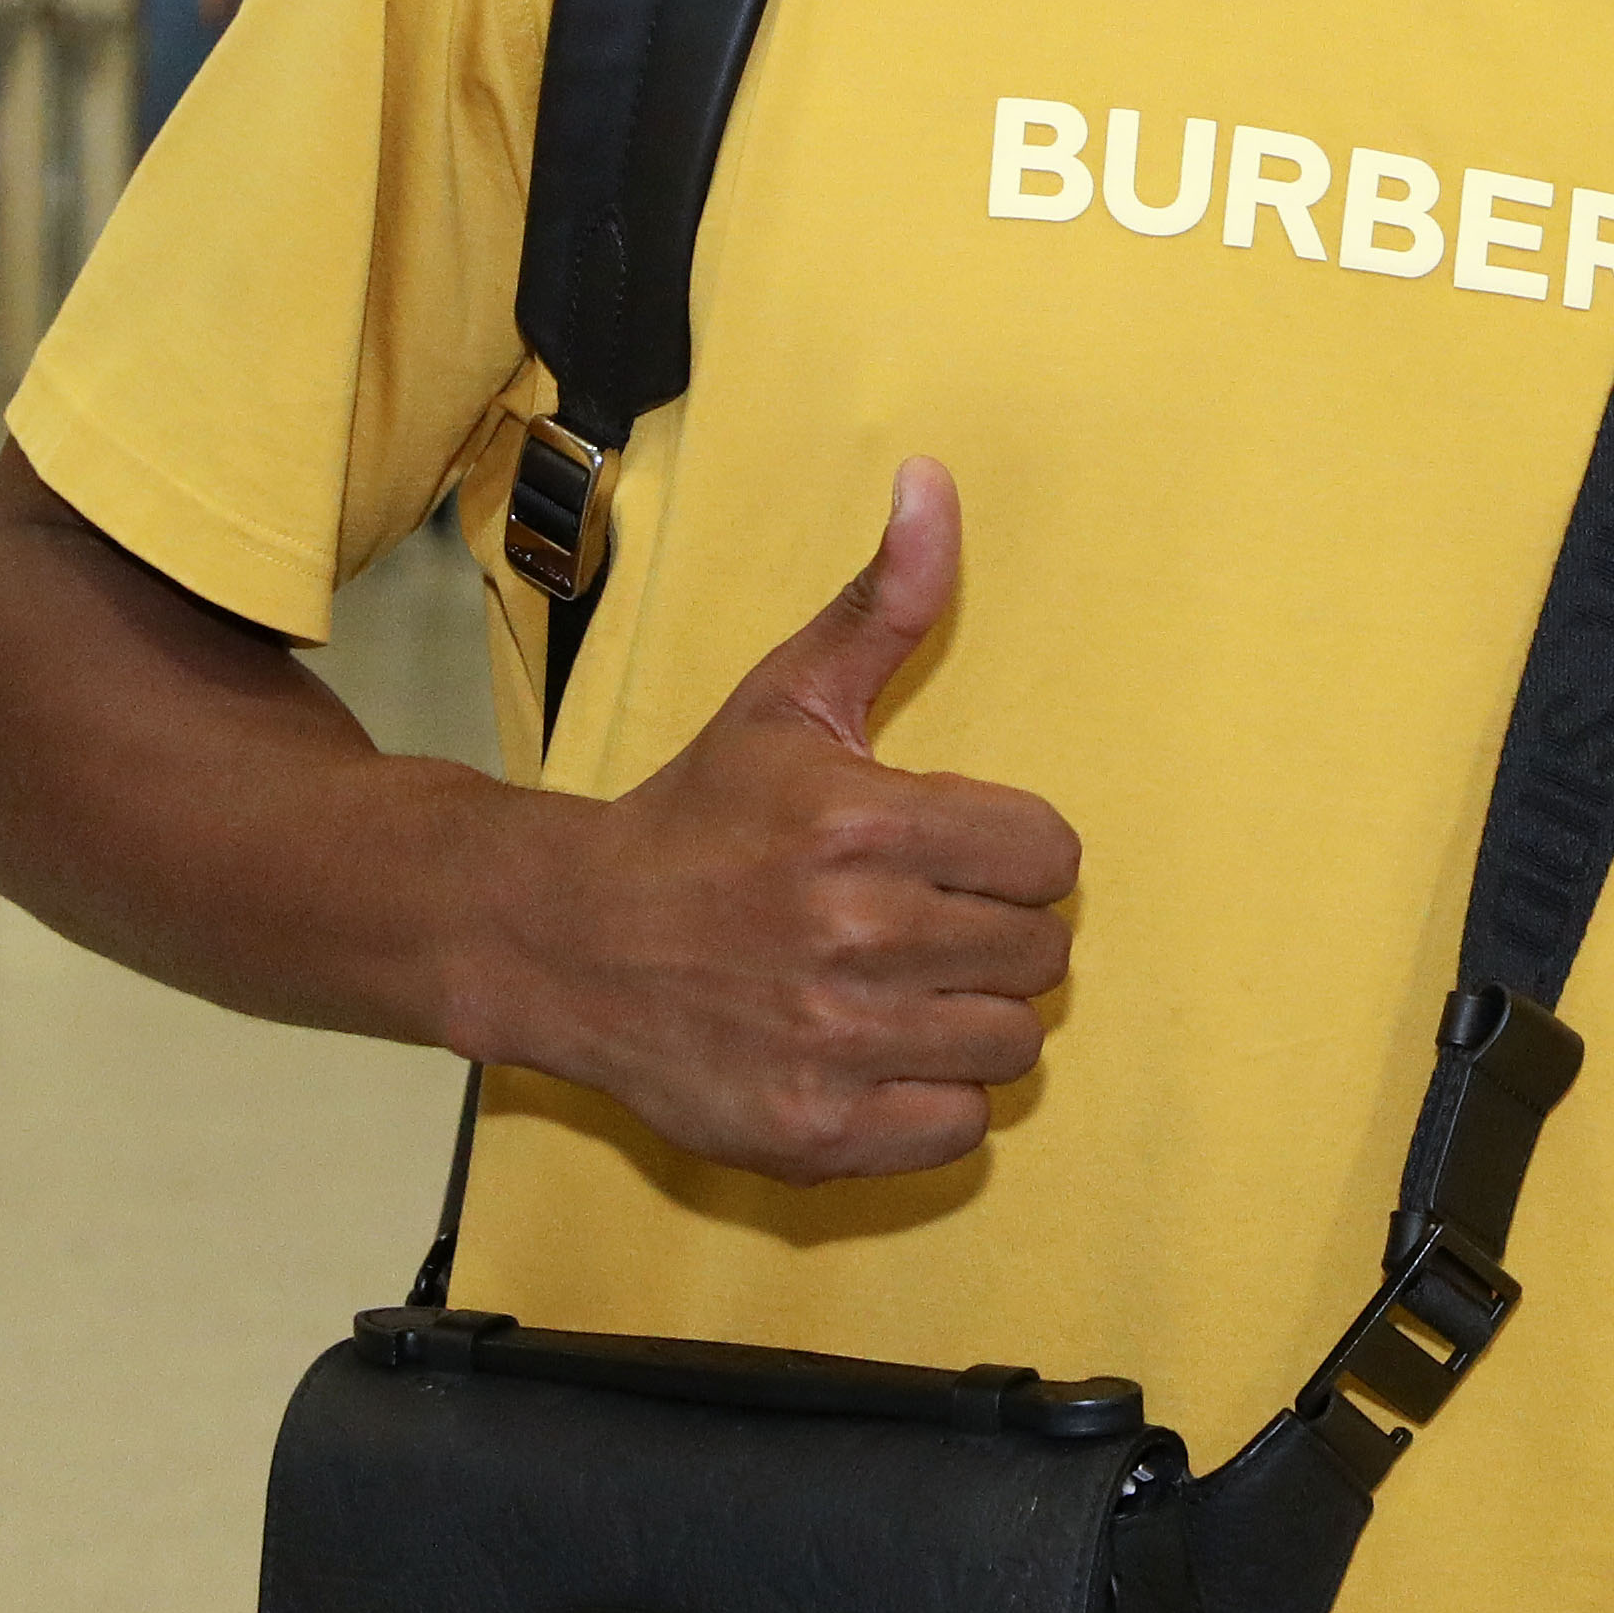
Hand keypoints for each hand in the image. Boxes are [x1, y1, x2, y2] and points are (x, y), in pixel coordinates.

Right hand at [458, 458, 1079, 1184]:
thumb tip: (935, 481)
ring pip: (1010, 1045)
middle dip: (993, 936)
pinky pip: (959, 1131)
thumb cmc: (697, 818)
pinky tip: (872, 1056)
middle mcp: (857, 935)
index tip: (954, 856)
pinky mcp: (814, 1132)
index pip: (1050, 857)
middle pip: (1039, 955)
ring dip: (968, 1020)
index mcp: (866, 823)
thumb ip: (885, 602)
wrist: (563, 943)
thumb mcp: (788, 699)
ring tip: (897, 989)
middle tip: (918, 925)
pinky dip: (931, 1101)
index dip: (1011, 855)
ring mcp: (835, 1043)